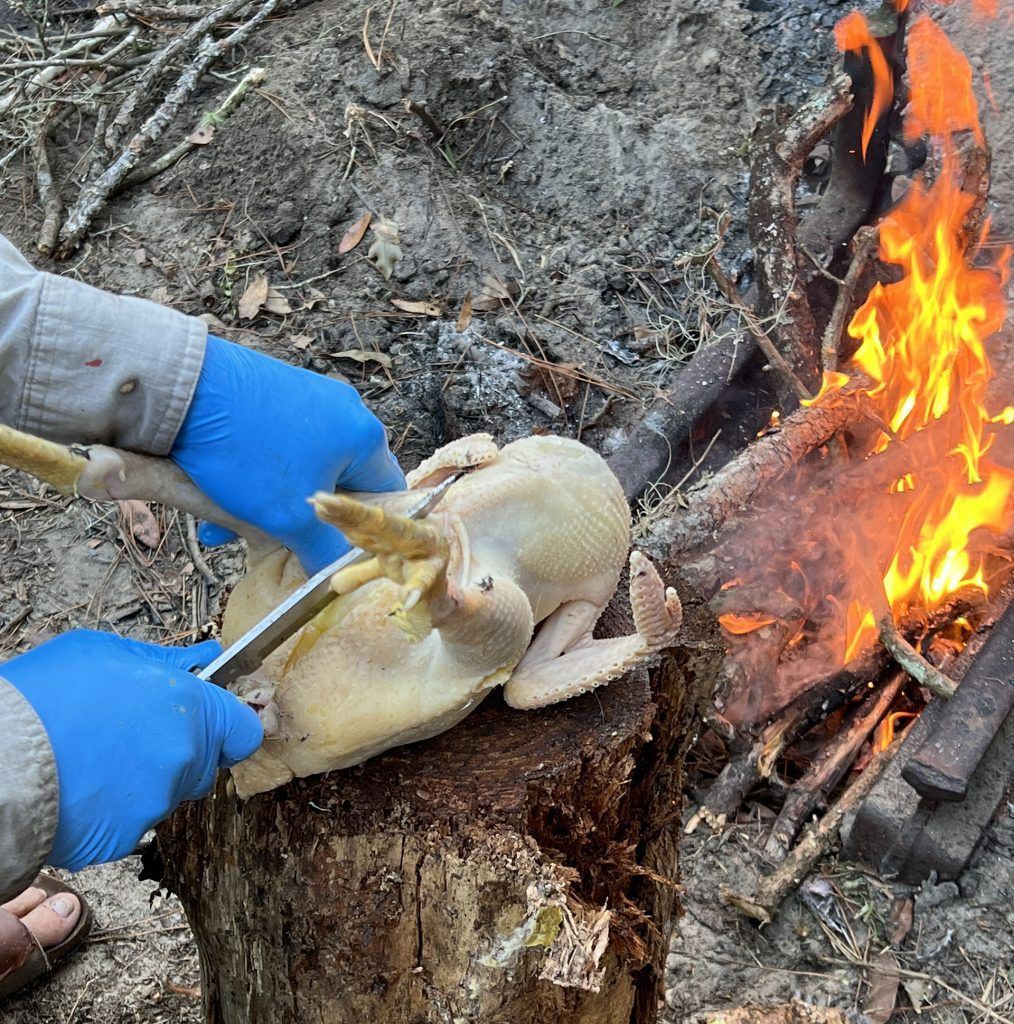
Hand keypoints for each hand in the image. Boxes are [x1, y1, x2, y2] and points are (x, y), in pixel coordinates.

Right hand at [2, 631, 261, 871]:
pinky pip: (132, 822)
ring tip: (97, 760)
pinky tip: (83, 788)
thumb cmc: (46, 696)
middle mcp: (184, 758)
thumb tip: (203, 657)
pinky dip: (115, 810)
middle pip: (204, 763)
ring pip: (167, 793)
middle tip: (132, 736)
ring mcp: (156, 802)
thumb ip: (164, 661)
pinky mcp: (124, 837)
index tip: (209, 723)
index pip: (244, 731)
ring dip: (147, 780)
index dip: (228, 727)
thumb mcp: (106, 653)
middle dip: (180, 751)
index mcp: (190, 710)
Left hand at [171, 335, 405, 573]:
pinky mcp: (276, 390)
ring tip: (231, 522)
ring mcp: (310, 395)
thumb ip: (322, 552)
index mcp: (366, 437)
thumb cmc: (246, 451)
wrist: (181, 387)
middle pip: (341, 483)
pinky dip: (256, 475)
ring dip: (273, 501)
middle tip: (275, 539)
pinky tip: (218, 495)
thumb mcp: (288, 517)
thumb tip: (334, 574)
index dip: (364, 530)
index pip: (387, 495)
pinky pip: (279, 446)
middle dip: (304, 518)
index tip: (333, 548)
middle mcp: (346, 411)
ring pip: (304, 468)